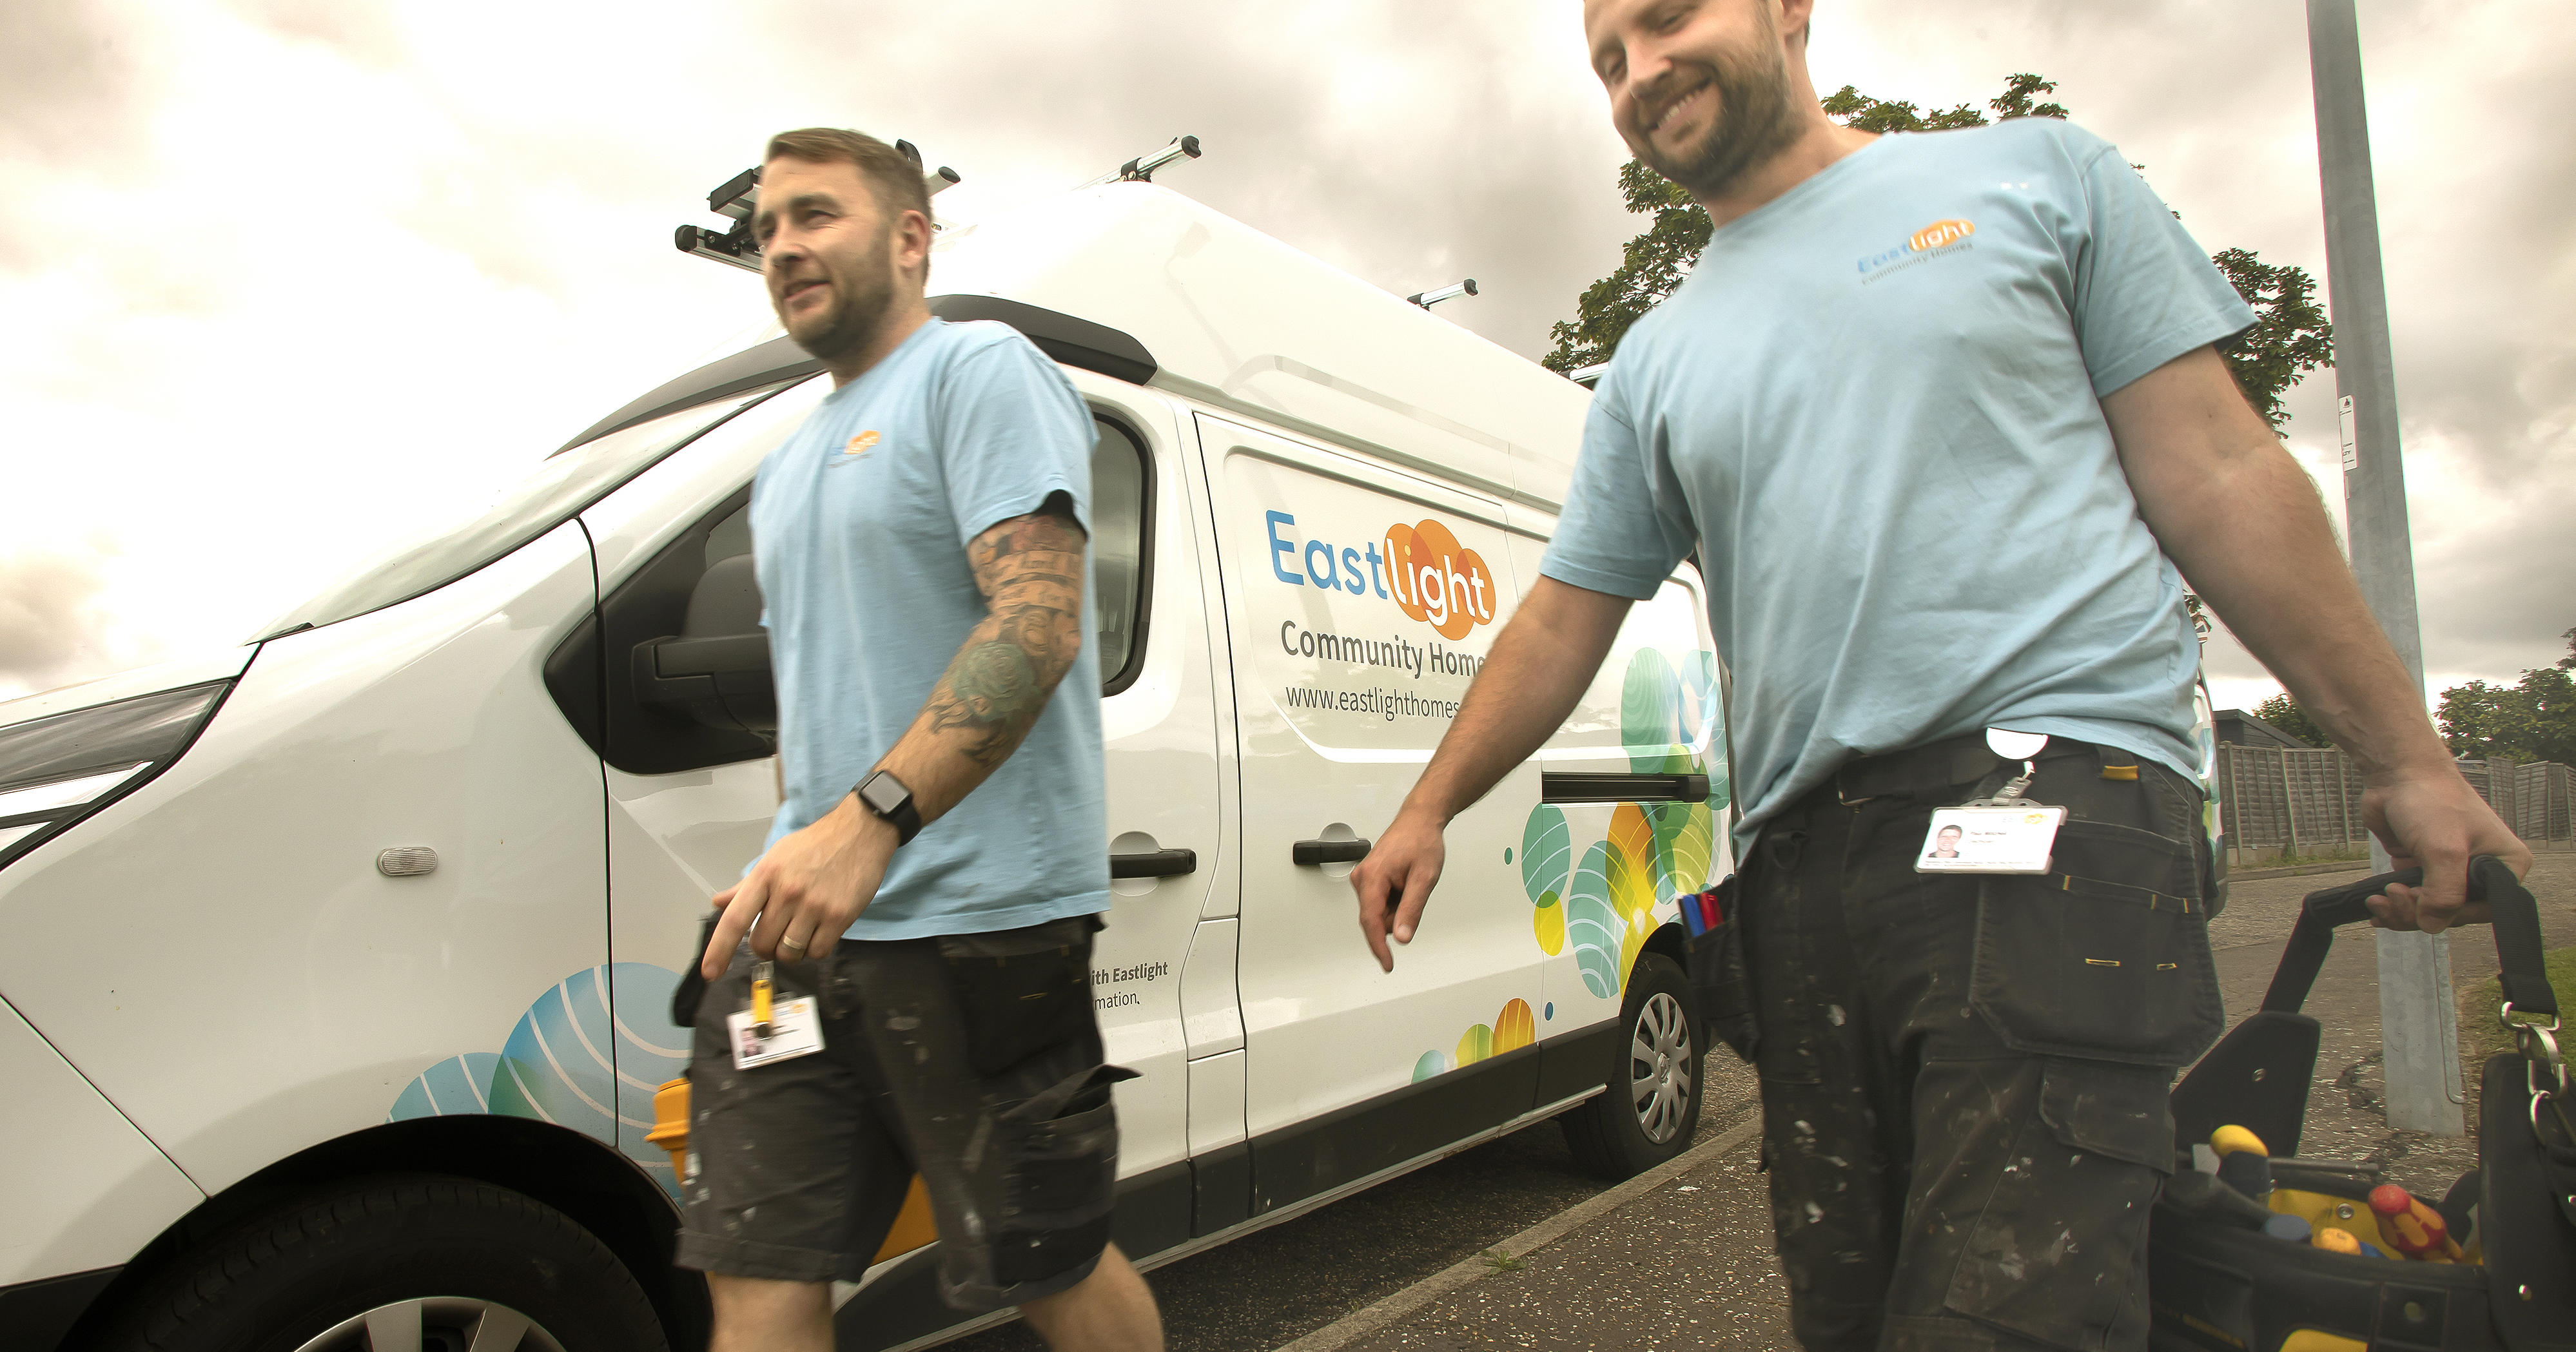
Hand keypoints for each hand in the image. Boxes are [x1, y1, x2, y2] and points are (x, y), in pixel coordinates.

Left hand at [699, 796, 896, 976]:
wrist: (860, 832)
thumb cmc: (814, 845)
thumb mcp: (776, 857)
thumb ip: (747, 885)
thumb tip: (718, 903)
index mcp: (765, 875)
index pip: (735, 919)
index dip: (719, 950)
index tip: (710, 973)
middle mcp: (786, 892)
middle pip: (762, 943)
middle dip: (766, 946)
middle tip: (778, 933)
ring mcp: (814, 906)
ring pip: (789, 953)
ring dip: (791, 950)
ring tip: (801, 931)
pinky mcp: (839, 916)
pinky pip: (818, 952)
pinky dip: (815, 949)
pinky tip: (820, 931)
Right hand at [1350, 806, 1447, 971]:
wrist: (1419, 820)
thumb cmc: (1422, 842)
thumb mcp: (1424, 878)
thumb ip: (1411, 909)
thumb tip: (1400, 937)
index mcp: (1372, 878)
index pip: (1371, 922)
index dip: (1379, 947)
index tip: (1387, 965)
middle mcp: (1361, 878)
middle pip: (1376, 919)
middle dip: (1397, 917)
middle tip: (1416, 892)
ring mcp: (1363, 878)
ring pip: (1379, 912)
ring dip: (1397, 908)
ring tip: (1411, 883)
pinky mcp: (1368, 879)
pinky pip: (1381, 903)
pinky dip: (1395, 900)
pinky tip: (1405, 883)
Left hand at [2359, 765, 2531, 932]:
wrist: (2397, 773)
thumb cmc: (2431, 801)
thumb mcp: (2443, 850)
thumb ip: (2444, 893)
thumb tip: (2432, 925)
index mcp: (2505, 866)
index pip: (2484, 910)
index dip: (2450, 915)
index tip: (2421, 901)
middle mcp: (2483, 872)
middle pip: (2453, 914)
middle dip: (2418, 912)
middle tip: (2393, 893)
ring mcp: (2452, 871)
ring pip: (2429, 911)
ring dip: (2401, 912)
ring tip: (2379, 898)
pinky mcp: (2424, 868)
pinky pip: (2412, 900)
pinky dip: (2394, 906)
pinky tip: (2376, 905)